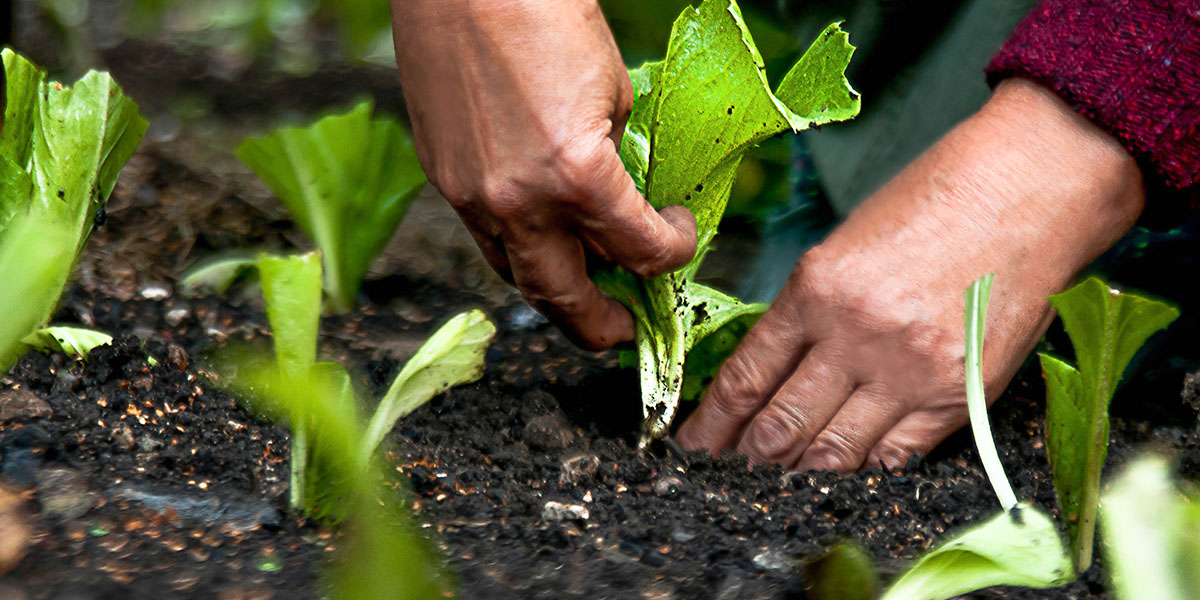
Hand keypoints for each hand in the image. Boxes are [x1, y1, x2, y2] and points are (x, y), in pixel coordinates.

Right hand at [390, 0, 696, 348]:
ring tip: (583, 290)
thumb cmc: (545, 13)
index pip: (637, 249)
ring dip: (554, 291)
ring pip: (514, 275)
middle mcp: (517, 203)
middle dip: (599, 324)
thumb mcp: (612, 90)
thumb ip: (616, 158)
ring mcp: (469, 196)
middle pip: (562, 299)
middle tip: (624, 330)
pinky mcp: (441, 178)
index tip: (679, 235)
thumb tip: (619, 196)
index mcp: (575, 176)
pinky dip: (518, 248)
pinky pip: (485, 237)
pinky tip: (540, 234)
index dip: (671, 251)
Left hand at [676, 78, 1145, 470]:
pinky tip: (840, 476)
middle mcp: (855, 334)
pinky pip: (895, 454)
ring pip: (833, 451)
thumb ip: (807, 312)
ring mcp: (910, 368)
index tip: (692, 446)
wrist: (1030, 184)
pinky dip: (862, 469)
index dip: (711, 424)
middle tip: (724, 476)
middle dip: (745, 458)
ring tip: (773, 486)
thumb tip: (773, 374)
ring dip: (796, 474)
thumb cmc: (932, 201)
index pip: (744, 379)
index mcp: (814, 288)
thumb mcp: (844, 245)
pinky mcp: (960, 392)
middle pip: (780, 425)